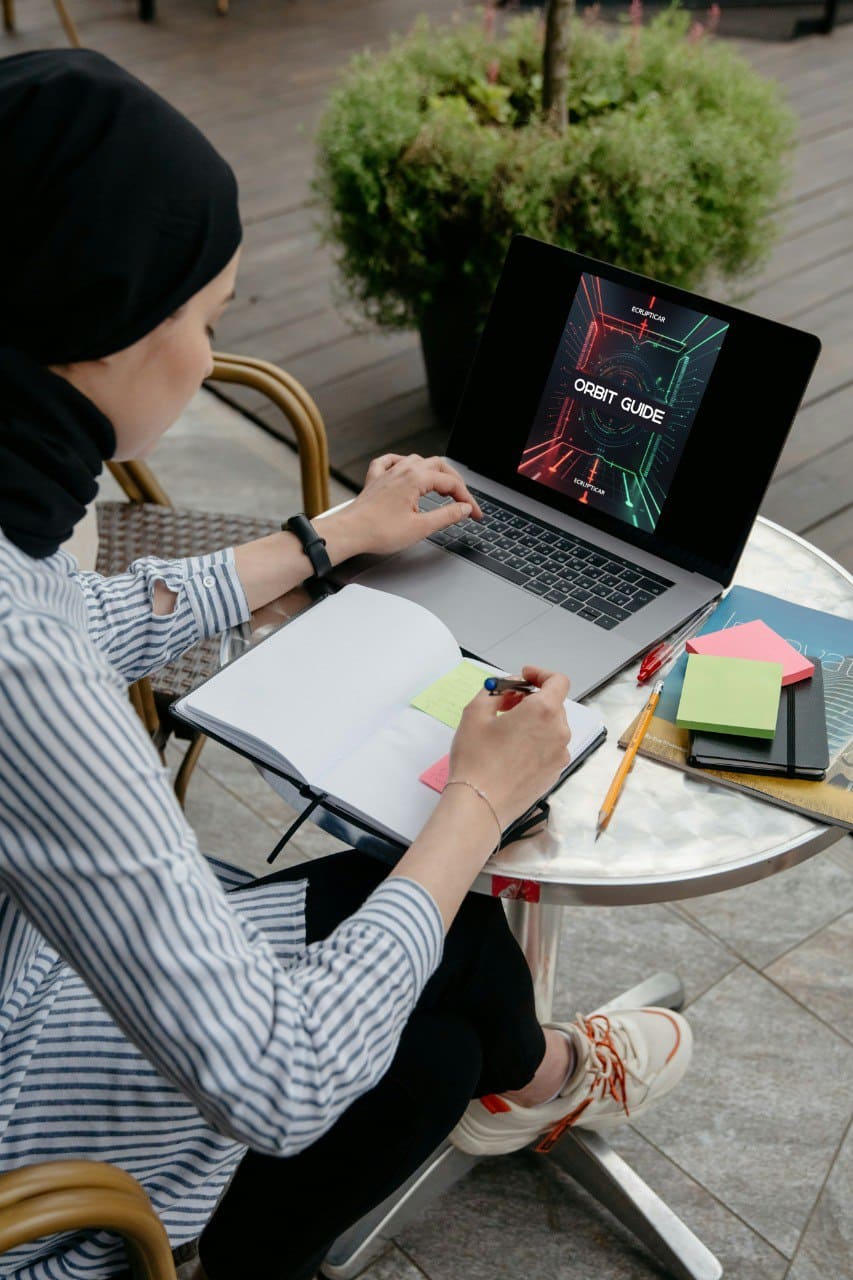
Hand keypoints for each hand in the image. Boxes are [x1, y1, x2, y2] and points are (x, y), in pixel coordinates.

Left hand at [325, 453, 482, 559]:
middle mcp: (402, 470)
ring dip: (432, 471)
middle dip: (454, 482)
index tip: (474, 513)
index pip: (451, 483)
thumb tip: (464, 509)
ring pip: (416, 460)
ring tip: (441, 485)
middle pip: (438, 465)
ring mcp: (387, 473)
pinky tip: (403, 467)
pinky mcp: (375, 480)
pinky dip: (401, 462)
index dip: (467, 499)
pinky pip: (389, 461)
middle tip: (463, 499)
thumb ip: (447, 515)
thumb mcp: (421, 528)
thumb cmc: (379, 531)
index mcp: (416, 479)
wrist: (349, 532)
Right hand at [446, 665, 571, 830]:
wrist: (480, 804)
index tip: (524, 677)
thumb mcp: (475, 713)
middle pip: (553, 703)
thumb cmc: (477, 760)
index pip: (557, 681)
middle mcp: (559, 731)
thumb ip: (494, 691)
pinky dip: (536, 741)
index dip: (540, 674)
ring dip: (534, 721)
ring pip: (552, 726)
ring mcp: (560, 754)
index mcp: (543, 711)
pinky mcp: (555, 772)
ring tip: (506, 730)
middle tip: (505, 704)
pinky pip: (550, 747)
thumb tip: (505, 688)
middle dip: (531, 699)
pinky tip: (512, 751)